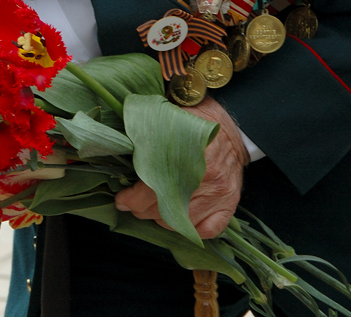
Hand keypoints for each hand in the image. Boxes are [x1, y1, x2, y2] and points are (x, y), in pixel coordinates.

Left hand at [114, 97, 248, 238]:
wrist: (233, 130)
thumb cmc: (195, 123)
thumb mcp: (170, 119)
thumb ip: (146, 134)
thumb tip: (117, 144)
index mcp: (189, 155)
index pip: (153, 188)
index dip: (132, 198)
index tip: (121, 200)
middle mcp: (207, 179)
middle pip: (164, 209)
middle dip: (141, 210)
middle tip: (132, 204)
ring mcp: (220, 194)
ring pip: (181, 223)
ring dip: (161, 220)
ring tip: (151, 209)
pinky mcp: (229, 205)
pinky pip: (207, 230)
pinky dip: (189, 229)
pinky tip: (177, 218)